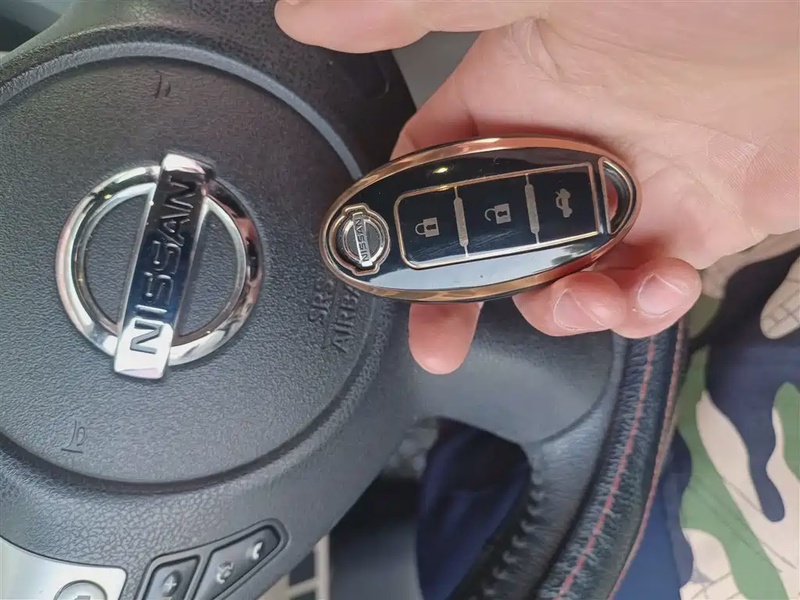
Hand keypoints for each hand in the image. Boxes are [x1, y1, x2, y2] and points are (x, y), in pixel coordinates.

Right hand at [276, 0, 798, 372]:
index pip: (428, 166)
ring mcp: (626, 191)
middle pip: (486, 239)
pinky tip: (657, 286)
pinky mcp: (690, 225)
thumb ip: (432, 5)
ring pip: (559, 278)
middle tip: (445, 342)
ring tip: (592, 301)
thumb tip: (310, 12)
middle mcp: (563, 144)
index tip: (381, 274)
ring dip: (564, 311)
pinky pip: (639, 289)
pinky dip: (640, 307)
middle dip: (467, 297)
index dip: (397, 224)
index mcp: (515, 90)